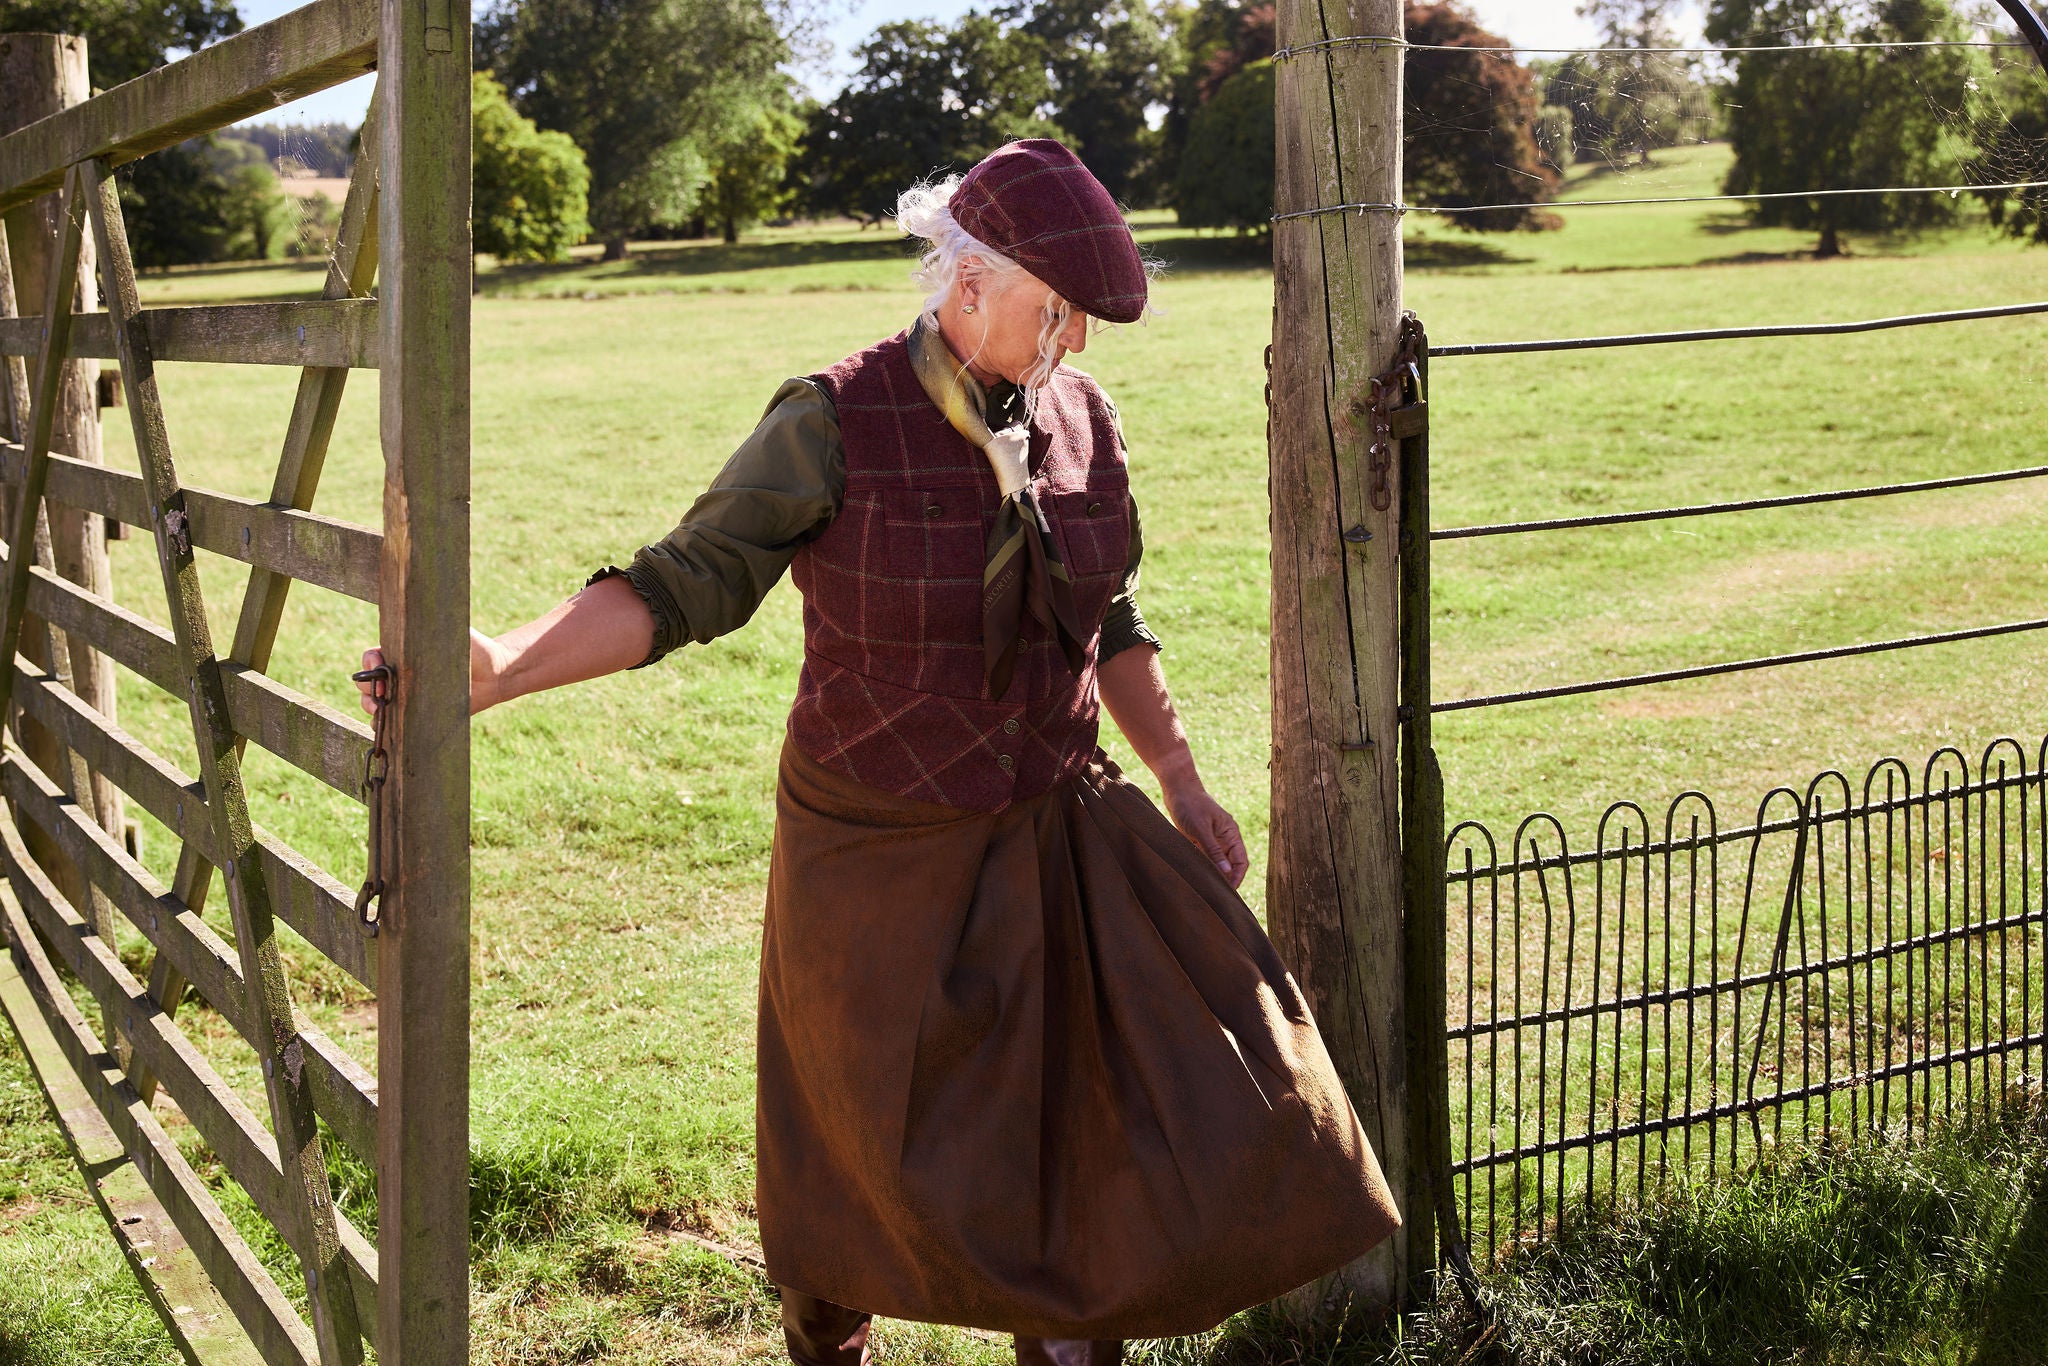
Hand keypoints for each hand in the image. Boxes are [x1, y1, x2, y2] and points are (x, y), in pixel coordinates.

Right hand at [355, 630, 504, 716]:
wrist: (493, 673)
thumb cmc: (471, 647)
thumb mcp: (450, 630)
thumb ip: (433, 625)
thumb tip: (417, 609)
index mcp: (401, 653)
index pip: (372, 657)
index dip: (369, 661)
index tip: (377, 662)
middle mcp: (400, 675)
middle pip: (367, 682)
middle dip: (367, 685)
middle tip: (380, 689)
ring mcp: (406, 696)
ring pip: (374, 703)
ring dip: (370, 705)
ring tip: (381, 706)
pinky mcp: (417, 715)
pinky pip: (392, 723)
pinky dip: (383, 724)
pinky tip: (386, 721)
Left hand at [1162, 778, 1249, 888]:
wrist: (1177, 789)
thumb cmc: (1190, 804)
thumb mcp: (1201, 828)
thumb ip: (1213, 850)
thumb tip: (1227, 872)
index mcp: (1231, 833)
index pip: (1241, 861)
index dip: (1237, 877)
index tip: (1229, 892)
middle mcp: (1224, 839)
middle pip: (1230, 865)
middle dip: (1226, 880)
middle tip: (1218, 897)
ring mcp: (1212, 840)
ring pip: (1217, 864)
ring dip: (1214, 876)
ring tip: (1207, 892)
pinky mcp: (1199, 841)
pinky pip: (1204, 859)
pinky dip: (1203, 868)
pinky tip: (1197, 879)